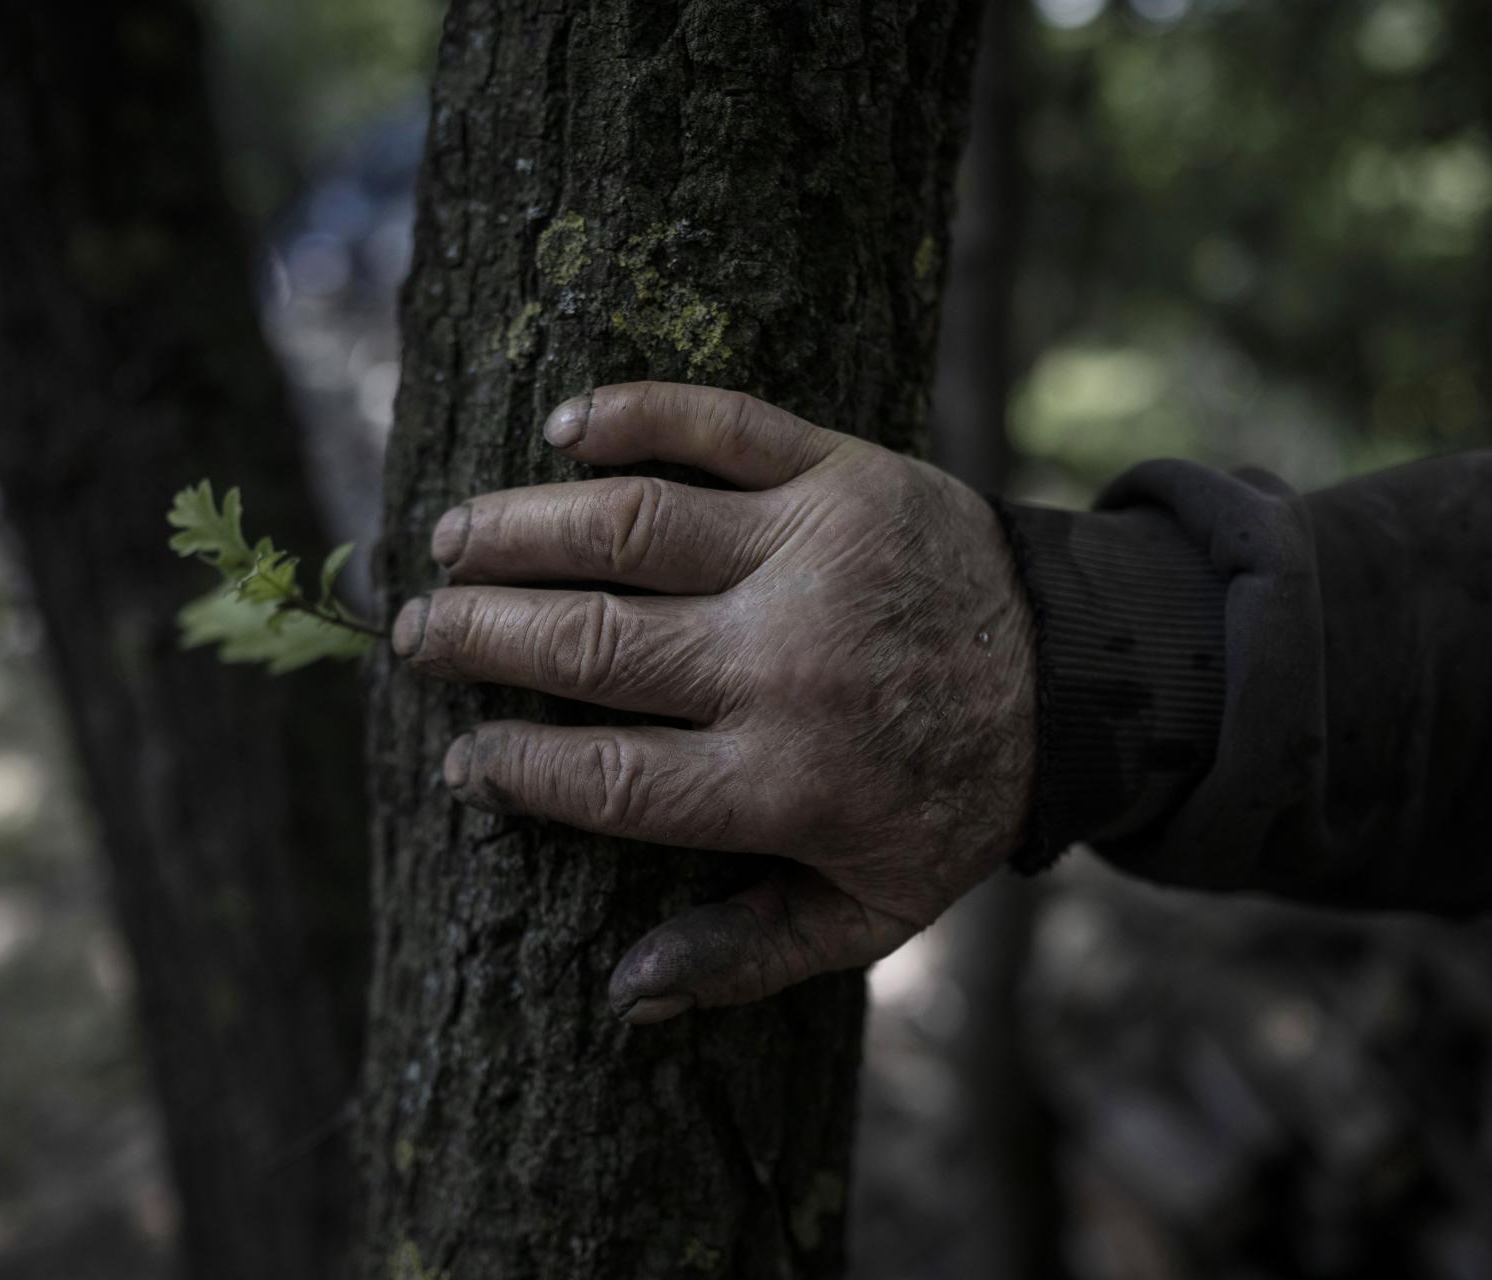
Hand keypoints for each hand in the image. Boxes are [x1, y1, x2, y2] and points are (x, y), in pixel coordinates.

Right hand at [392, 382, 1037, 1023]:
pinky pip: (722, 427)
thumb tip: (622, 996)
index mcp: (785, 780)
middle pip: (591, 643)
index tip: (459, 759)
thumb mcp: (873, 910)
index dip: (515, 766)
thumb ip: (748, 954)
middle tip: (413, 633)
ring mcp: (811, 554)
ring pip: (629, 527)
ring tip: (449, 538)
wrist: (1078, 676)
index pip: (607, 776)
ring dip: (520, 528)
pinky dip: (637, 414)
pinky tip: (562, 427)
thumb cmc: (950, 797)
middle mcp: (785, 663)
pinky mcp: (841, 474)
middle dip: (480, 637)